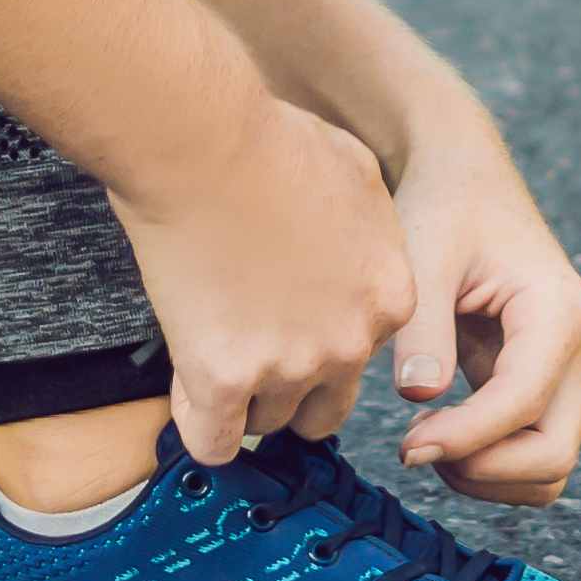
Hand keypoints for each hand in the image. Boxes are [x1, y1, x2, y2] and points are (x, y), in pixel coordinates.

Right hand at [105, 82, 411, 463]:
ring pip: (268, 424)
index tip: (282, 324)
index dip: (316, 344)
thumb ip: (368, 233)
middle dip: (289, 392)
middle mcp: (352, 341)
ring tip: (210, 353)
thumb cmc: (269, 139)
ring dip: (240, 402)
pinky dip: (198, 428)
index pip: (363, 357)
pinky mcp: (227, 378)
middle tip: (249, 353)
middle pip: (324, 409)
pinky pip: (214, 441)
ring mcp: (291, 365)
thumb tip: (349, 254)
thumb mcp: (356, 177)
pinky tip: (187, 396)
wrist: (204, 142)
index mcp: (392, 296)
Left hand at [384, 119, 580, 507]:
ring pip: (549, 467)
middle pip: (555, 453)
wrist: (465, 183)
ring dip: (489, 475)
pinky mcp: (545, 386)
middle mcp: (577, 348)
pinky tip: (440, 433)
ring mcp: (566, 372)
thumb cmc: (445, 209)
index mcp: (558, 312)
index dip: (465, 438)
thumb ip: (423, 327)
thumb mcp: (425, 255)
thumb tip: (419, 399)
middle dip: (484, 469)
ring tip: (424, 441)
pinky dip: (490, 464)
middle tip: (415, 447)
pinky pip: (532, 451)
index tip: (405, 445)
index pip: (523, 404)